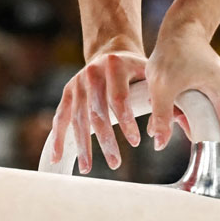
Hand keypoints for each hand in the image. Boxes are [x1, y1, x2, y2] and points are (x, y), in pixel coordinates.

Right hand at [50, 42, 146, 172]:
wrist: (112, 52)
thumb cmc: (137, 70)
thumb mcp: (151, 75)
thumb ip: (158, 99)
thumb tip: (162, 132)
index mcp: (114, 65)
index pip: (118, 97)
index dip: (126, 121)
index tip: (136, 143)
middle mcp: (92, 72)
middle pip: (96, 111)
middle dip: (105, 140)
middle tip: (115, 163)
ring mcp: (77, 83)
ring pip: (78, 118)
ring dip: (83, 145)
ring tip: (88, 168)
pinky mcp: (67, 92)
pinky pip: (61, 117)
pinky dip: (58, 138)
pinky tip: (57, 158)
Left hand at [146, 18, 219, 176]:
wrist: (182, 28)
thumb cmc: (172, 52)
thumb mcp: (162, 86)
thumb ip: (161, 116)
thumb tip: (159, 144)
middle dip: (204, 138)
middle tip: (196, 153)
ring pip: (213, 116)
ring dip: (196, 124)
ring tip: (178, 124)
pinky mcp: (219, 87)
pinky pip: (210, 108)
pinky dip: (195, 114)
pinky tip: (178, 114)